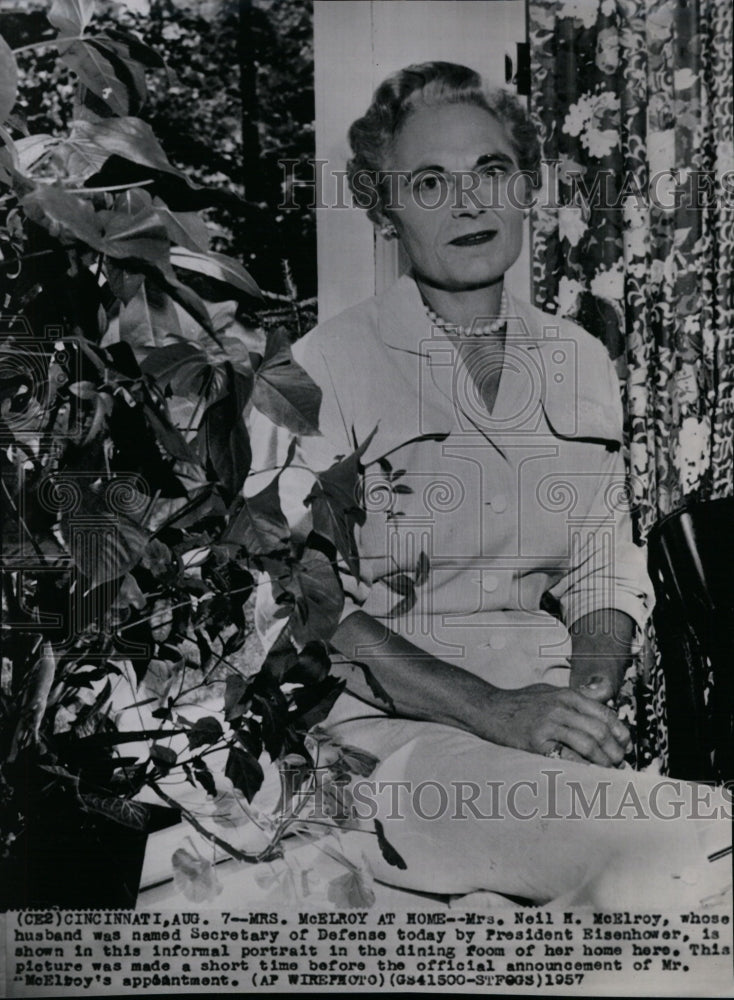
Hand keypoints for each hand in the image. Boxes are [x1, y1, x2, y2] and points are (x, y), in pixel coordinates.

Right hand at [489, 684, 631, 767]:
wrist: (491, 710)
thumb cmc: (522, 703)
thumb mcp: (551, 691)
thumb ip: (579, 694)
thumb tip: (605, 691)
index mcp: (567, 695)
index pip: (604, 713)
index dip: (620, 731)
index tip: (625, 744)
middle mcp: (560, 707)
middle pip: (599, 730)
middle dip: (614, 749)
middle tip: (619, 761)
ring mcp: (548, 724)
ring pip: (587, 743)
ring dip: (602, 760)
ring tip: (608, 769)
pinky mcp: (537, 742)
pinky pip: (566, 756)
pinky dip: (582, 766)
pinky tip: (588, 772)